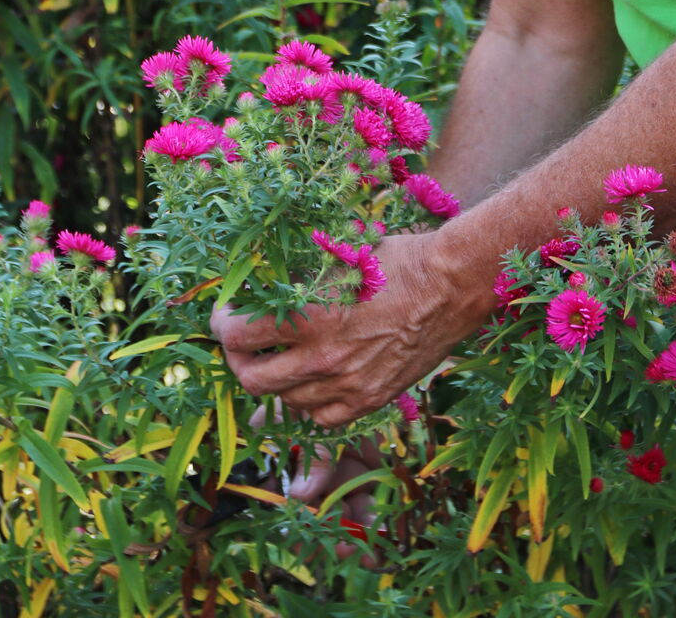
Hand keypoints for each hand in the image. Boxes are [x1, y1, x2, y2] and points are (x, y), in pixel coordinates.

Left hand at [210, 231, 473, 426]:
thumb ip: (300, 278)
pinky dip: (308, 403)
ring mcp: (347, 386)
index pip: (241, 335)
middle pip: (252, 379)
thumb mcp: (340, 258)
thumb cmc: (398, 260)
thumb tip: (262, 285)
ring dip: (274, 380)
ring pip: (285, 402)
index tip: (223, 318)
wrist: (452, 286)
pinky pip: (321, 418)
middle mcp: (324, 360)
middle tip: (243, 345)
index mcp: (312, 318)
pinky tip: (312, 380)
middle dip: (239, 360)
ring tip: (279, 359)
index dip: (223, 325)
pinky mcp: (370, 400)